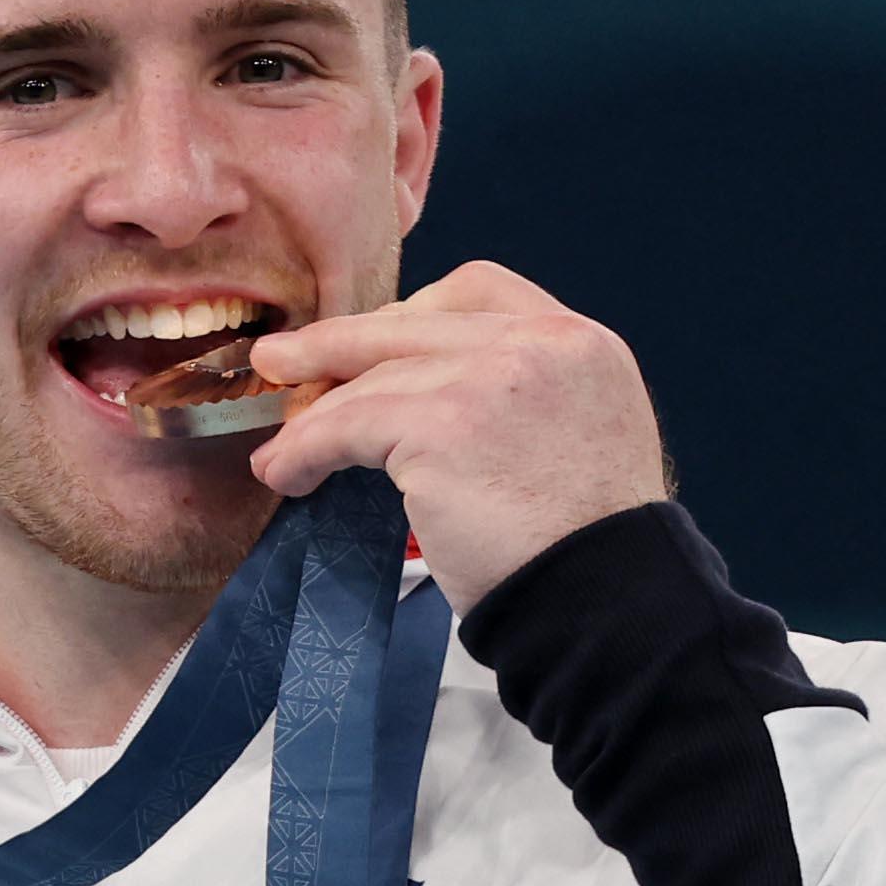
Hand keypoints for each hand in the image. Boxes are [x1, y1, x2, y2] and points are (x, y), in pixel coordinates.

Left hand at [243, 259, 671, 609]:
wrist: (606, 595)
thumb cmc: (581, 544)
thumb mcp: (577, 437)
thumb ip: (519, 397)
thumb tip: (420, 396)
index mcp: (579, 342)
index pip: (479, 290)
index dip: (411, 312)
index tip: (370, 342)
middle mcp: (540, 345)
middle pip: (411, 324)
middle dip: (334, 344)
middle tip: (278, 360)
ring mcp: (491, 378)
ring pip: (373, 380)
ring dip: (313, 419)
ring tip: (281, 454)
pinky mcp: (443, 426)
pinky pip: (347, 426)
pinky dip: (306, 449)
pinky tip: (288, 474)